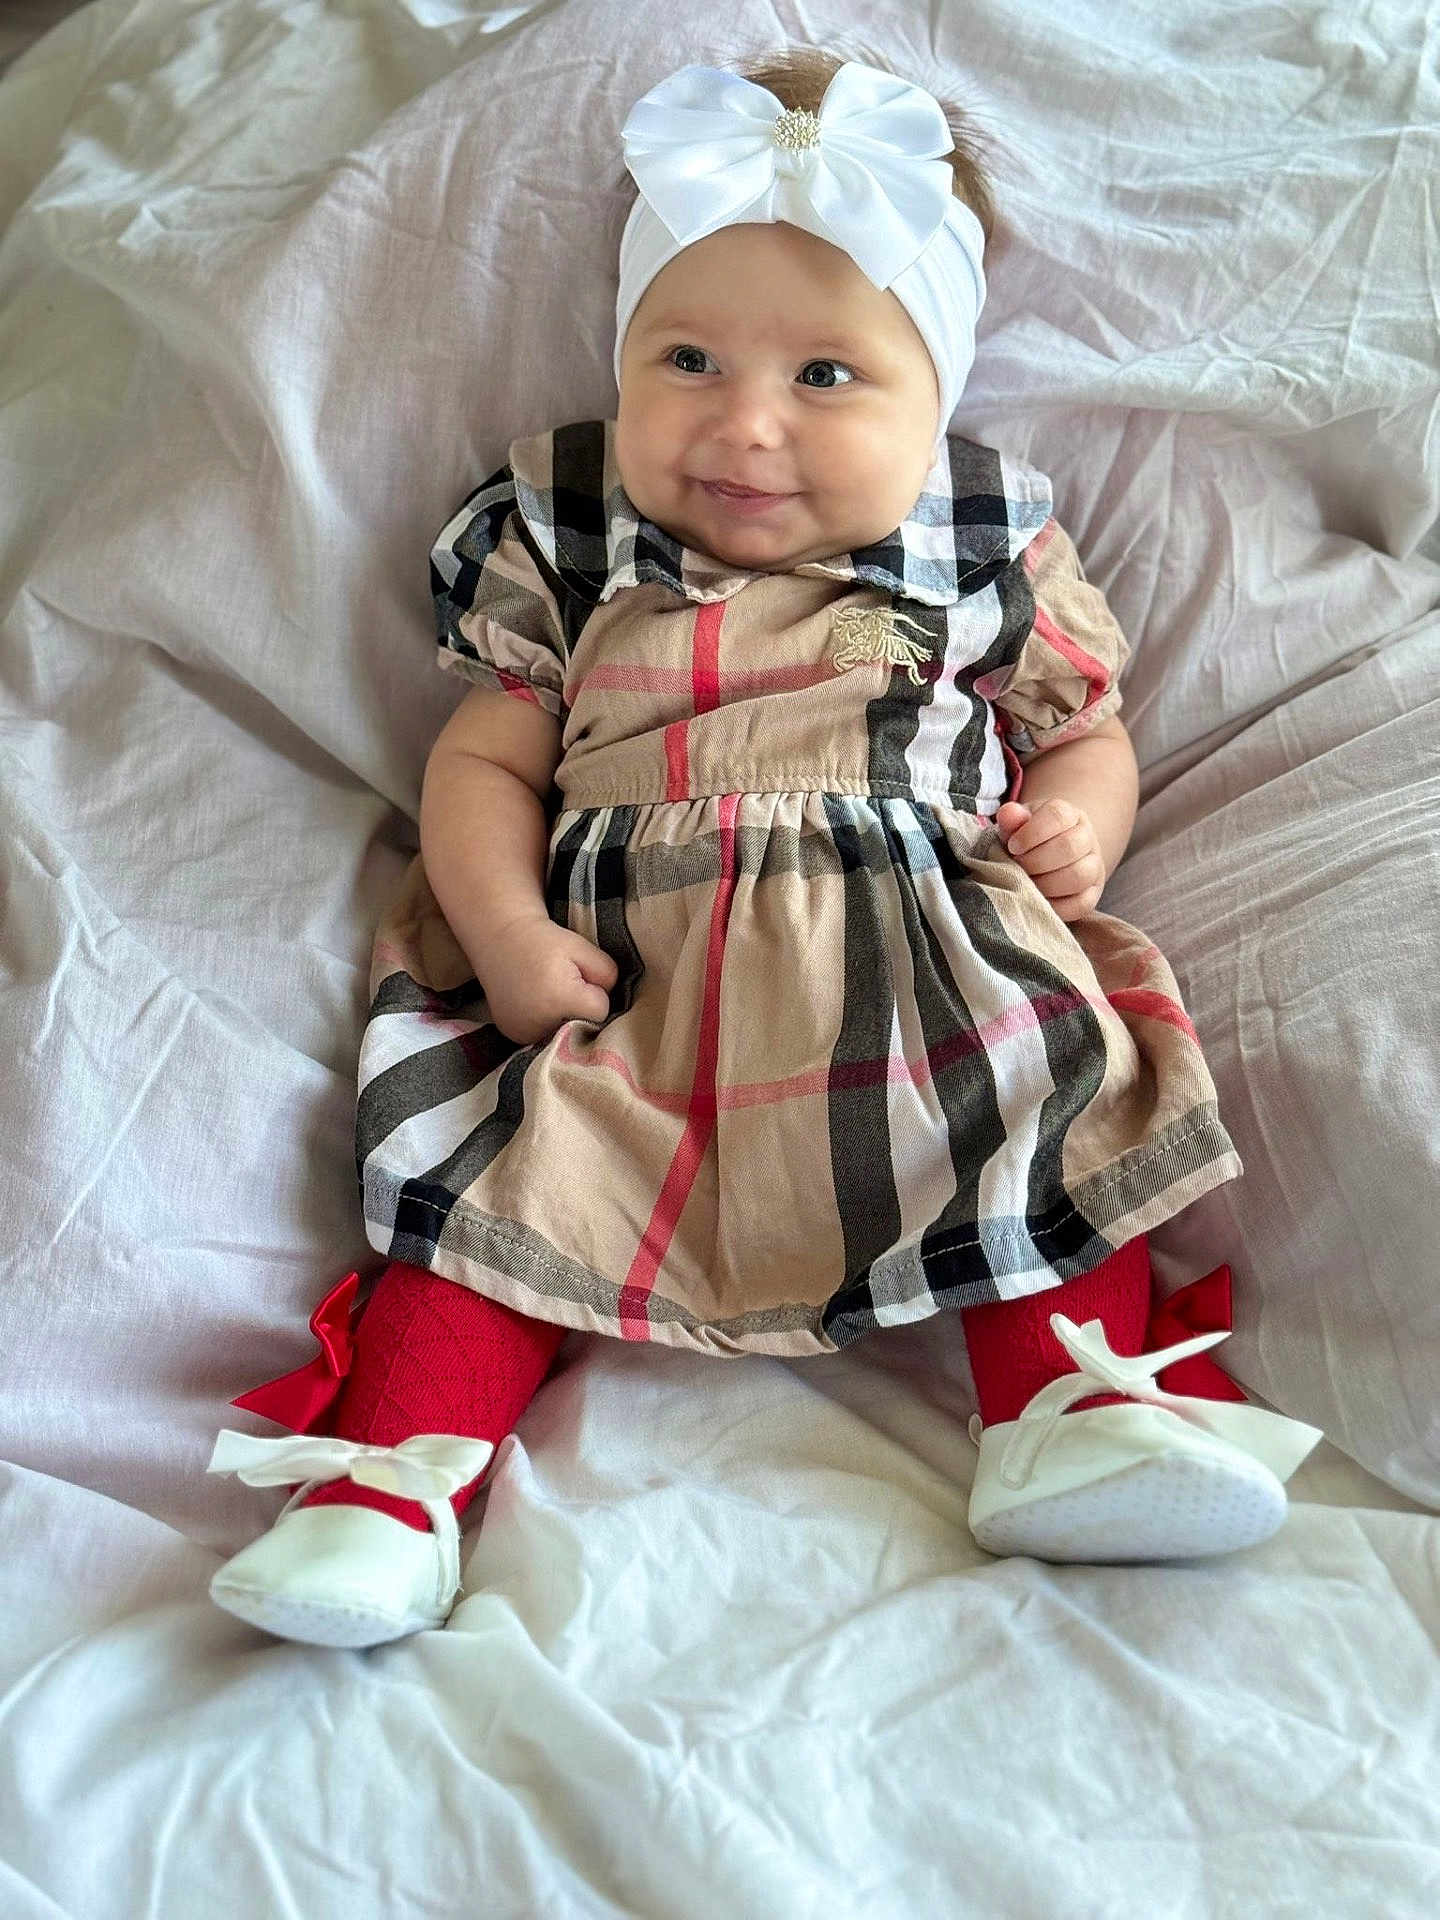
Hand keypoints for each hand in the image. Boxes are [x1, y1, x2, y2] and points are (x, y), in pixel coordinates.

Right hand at [475, 913, 618, 1046]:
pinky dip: (544, 1024)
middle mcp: (539, 1022)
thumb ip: (607, 973)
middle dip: (579, 1008)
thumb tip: (609, 998)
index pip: (600, 1011)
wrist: (500, 938)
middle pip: (582, 1026)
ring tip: (547, 993)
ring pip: (563, 1034)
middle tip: (562, 983)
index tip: (579, 977)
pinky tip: (535, 1003)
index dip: (595, 993)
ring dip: (562, 1018)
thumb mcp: (583, 947)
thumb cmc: (544, 940)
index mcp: (560, 998)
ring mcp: (523, 1032)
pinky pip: (542, 1036)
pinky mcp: (513, 1035)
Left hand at [994, 798, 1106, 922]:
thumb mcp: (1016, 826)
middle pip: (1070, 847)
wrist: (1046, 858)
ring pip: (1079, 875)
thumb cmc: (1026, 840)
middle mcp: (1087, 838)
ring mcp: (1094, 867)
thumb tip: (1009, 813)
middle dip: (1036, 861)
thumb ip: (1011, 820)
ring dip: (1046, 883)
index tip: (1012, 846)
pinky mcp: (1093, 894)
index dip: (1032, 832)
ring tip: (1026, 883)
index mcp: (1069, 815)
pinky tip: (1037, 900)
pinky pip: (1082, 903)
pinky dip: (1056, 906)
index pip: (1058, 816)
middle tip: (1017, 867)